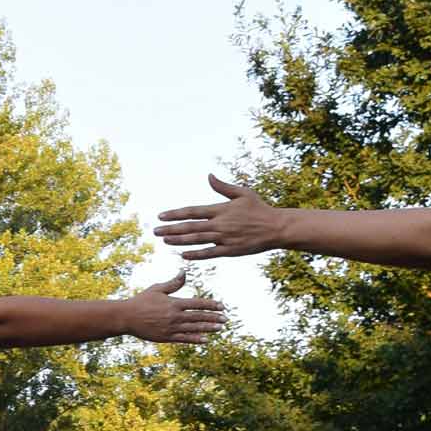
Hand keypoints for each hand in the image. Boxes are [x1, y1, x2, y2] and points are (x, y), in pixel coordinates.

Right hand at [115, 271, 227, 343]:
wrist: (126, 317)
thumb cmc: (141, 301)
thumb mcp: (157, 289)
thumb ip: (173, 283)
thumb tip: (184, 272)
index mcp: (174, 303)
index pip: (197, 303)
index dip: (211, 305)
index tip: (222, 306)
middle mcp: (174, 316)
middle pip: (199, 317)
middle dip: (214, 317)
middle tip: (226, 319)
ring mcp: (171, 328)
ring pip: (194, 328)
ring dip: (208, 328)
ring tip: (220, 328)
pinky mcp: (166, 338)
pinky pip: (184, 339)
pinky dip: (195, 339)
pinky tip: (205, 340)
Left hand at [154, 175, 288, 259]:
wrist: (276, 227)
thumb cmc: (259, 208)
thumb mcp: (242, 193)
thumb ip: (223, 187)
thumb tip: (209, 176)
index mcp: (220, 209)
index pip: (192, 211)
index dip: (175, 214)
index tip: (160, 216)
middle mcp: (220, 224)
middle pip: (190, 227)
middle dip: (171, 229)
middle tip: (155, 231)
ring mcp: (224, 238)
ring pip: (197, 240)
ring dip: (179, 241)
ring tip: (164, 241)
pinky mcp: (230, 251)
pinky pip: (209, 254)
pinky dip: (196, 255)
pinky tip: (183, 255)